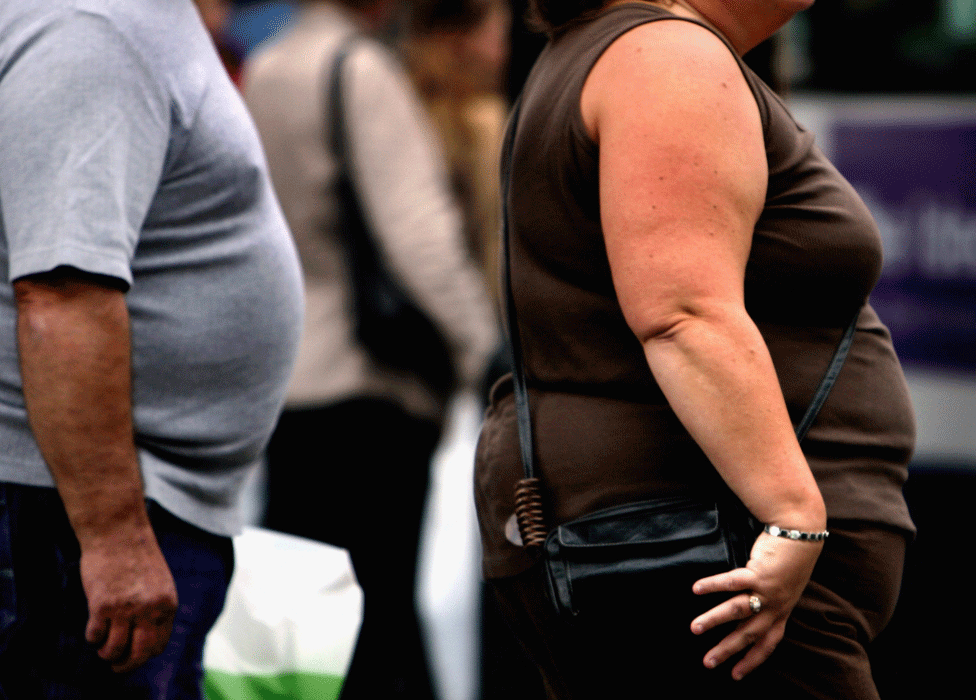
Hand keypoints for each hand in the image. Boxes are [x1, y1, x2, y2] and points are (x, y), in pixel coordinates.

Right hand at [80, 533, 178, 672]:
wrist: (118, 531)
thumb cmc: (136, 555)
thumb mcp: (159, 582)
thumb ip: (156, 607)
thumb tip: (145, 637)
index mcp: (167, 604)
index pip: (158, 645)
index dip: (144, 655)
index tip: (133, 656)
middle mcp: (150, 610)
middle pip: (139, 655)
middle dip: (126, 666)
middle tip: (115, 666)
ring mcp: (126, 609)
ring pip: (114, 650)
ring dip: (106, 653)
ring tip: (102, 647)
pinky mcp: (102, 605)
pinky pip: (95, 636)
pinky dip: (93, 638)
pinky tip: (93, 630)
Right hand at [689, 531, 822, 679]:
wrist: (802, 536)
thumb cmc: (791, 559)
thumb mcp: (785, 588)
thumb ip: (768, 600)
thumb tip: (748, 611)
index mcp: (782, 612)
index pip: (768, 644)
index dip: (752, 661)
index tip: (735, 675)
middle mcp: (774, 606)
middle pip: (748, 634)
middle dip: (727, 650)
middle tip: (708, 662)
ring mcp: (766, 591)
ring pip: (737, 611)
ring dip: (714, 620)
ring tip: (694, 628)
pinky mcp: (758, 573)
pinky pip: (732, 582)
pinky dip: (713, 585)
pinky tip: (696, 589)